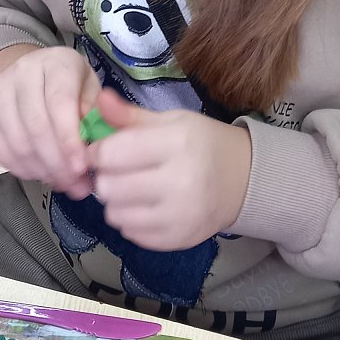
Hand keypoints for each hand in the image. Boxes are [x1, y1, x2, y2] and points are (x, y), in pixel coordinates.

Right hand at [0, 46, 100, 196]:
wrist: (28, 72)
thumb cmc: (69, 85)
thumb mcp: (90, 90)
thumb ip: (96, 115)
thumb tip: (94, 145)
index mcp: (57, 63)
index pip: (59, 103)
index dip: (69, 140)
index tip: (81, 167)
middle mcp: (23, 72)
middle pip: (37, 127)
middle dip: (58, 163)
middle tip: (75, 185)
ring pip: (18, 143)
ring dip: (42, 171)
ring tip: (62, 182)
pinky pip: (0, 151)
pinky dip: (22, 170)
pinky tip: (40, 174)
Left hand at [88, 88, 252, 251]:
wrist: (243, 179)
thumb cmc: (202, 143)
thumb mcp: (171, 121)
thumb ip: (130, 115)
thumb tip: (99, 99)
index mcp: (177, 144)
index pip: (112, 154)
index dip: (96, 152)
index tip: (99, 151)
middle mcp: (180, 182)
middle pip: (109, 188)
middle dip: (105, 177)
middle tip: (117, 172)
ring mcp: (180, 215)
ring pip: (115, 214)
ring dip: (115, 202)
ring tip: (130, 190)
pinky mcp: (178, 239)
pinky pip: (131, 233)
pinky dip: (130, 220)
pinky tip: (144, 206)